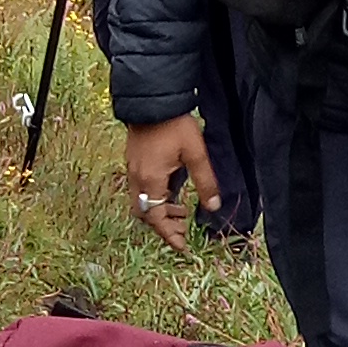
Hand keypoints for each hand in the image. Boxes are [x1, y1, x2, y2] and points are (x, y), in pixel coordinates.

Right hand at [124, 114, 220, 238]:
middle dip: (163, 224)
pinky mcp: (133, 161)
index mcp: (151, 180)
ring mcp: (132, 169)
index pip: (156, 218)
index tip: (181, 246)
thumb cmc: (175, 125)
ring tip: (182, 208)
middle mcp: (137, 178)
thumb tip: (214, 207)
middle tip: (183, 227)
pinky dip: (154, 197)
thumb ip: (205, 182)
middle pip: (145, 214)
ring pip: (141, 202)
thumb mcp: (196, 154)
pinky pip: (140, 189)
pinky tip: (171, 190)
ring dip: (160, 210)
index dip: (169, 234)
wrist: (152, 100)